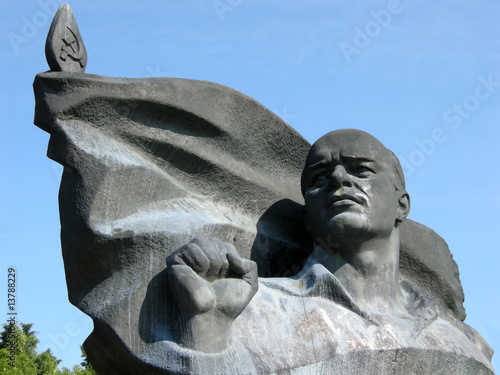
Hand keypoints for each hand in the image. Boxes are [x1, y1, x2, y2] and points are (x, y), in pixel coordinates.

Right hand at [167, 236, 257, 351]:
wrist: (213, 319)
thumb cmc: (228, 302)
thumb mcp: (250, 284)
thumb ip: (250, 265)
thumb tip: (230, 256)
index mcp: (216, 255)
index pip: (227, 247)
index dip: (231, 265)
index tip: (225, 281)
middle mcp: (201, 253)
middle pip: (215, 242)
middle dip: (220, 263)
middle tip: (214, 281)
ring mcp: (187, 256)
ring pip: (201, 241)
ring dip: (210, 263)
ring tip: (206, 278)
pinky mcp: (174, 261)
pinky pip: (189, 248)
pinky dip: (198, 263)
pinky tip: (197, 275)